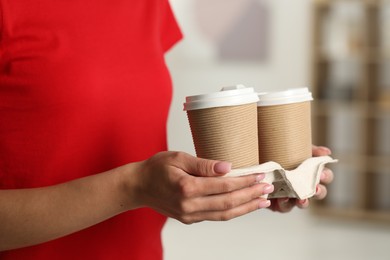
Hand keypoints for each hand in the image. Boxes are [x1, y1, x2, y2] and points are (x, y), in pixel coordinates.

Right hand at [130, 152, 273, 223]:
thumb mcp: (178, 158)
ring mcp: (189, 215)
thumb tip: (227, 166)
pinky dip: (233, 212)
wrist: (138, 186)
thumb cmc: (156, 168)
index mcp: (186, 187)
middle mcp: (189, 205)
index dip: (244, 181)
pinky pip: (216, 217)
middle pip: (228, 203)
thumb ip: (204, 164)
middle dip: (251, 195)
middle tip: (268, 187)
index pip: (223, 186)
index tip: (259, 175)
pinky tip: (243, 205)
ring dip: (246, 207)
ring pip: (224, 215)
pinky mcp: (189, 219)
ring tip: (262, 201)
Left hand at [268, 145, 333, 212]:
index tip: (321, 174)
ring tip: (301, 199)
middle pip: (319, 193)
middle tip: (315, 189)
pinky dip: (285, 204)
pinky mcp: (280, 204)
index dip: (325, 176)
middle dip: (319, 192)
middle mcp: (304, 186)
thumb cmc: (278, 155)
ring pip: (304, 203)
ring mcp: (293, 197)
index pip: (325, 176)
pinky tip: (282, 199)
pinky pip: (285, 207)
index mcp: (311, 173)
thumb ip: (311, 150)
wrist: (257, 162)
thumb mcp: (295, 149)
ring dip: (304, 201)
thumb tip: (326, 152)